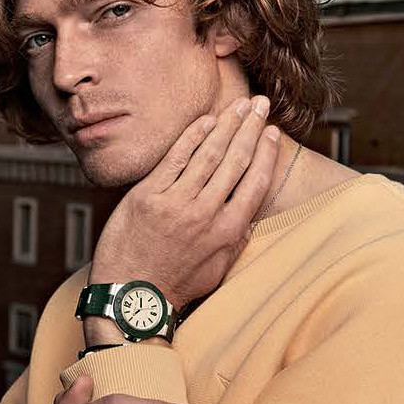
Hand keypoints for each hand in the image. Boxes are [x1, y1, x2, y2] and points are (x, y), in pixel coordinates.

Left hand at [89, 95, 278, 315]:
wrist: (131, 298)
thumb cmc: (173, 285)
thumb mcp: (217, 270)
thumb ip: (236, 239)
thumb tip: (250, 213)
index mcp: (226, 232)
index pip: (254, 182)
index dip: (265, 153)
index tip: (272, 133)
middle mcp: (204, 214)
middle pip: (234, 161)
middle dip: (250, 128)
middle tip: (261, 105)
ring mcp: (174, 203)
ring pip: (207, 154)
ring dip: (226, 125)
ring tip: (239, 105)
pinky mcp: (146, 196)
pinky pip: (173, 158)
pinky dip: (191, 136)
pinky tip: (205, 121)